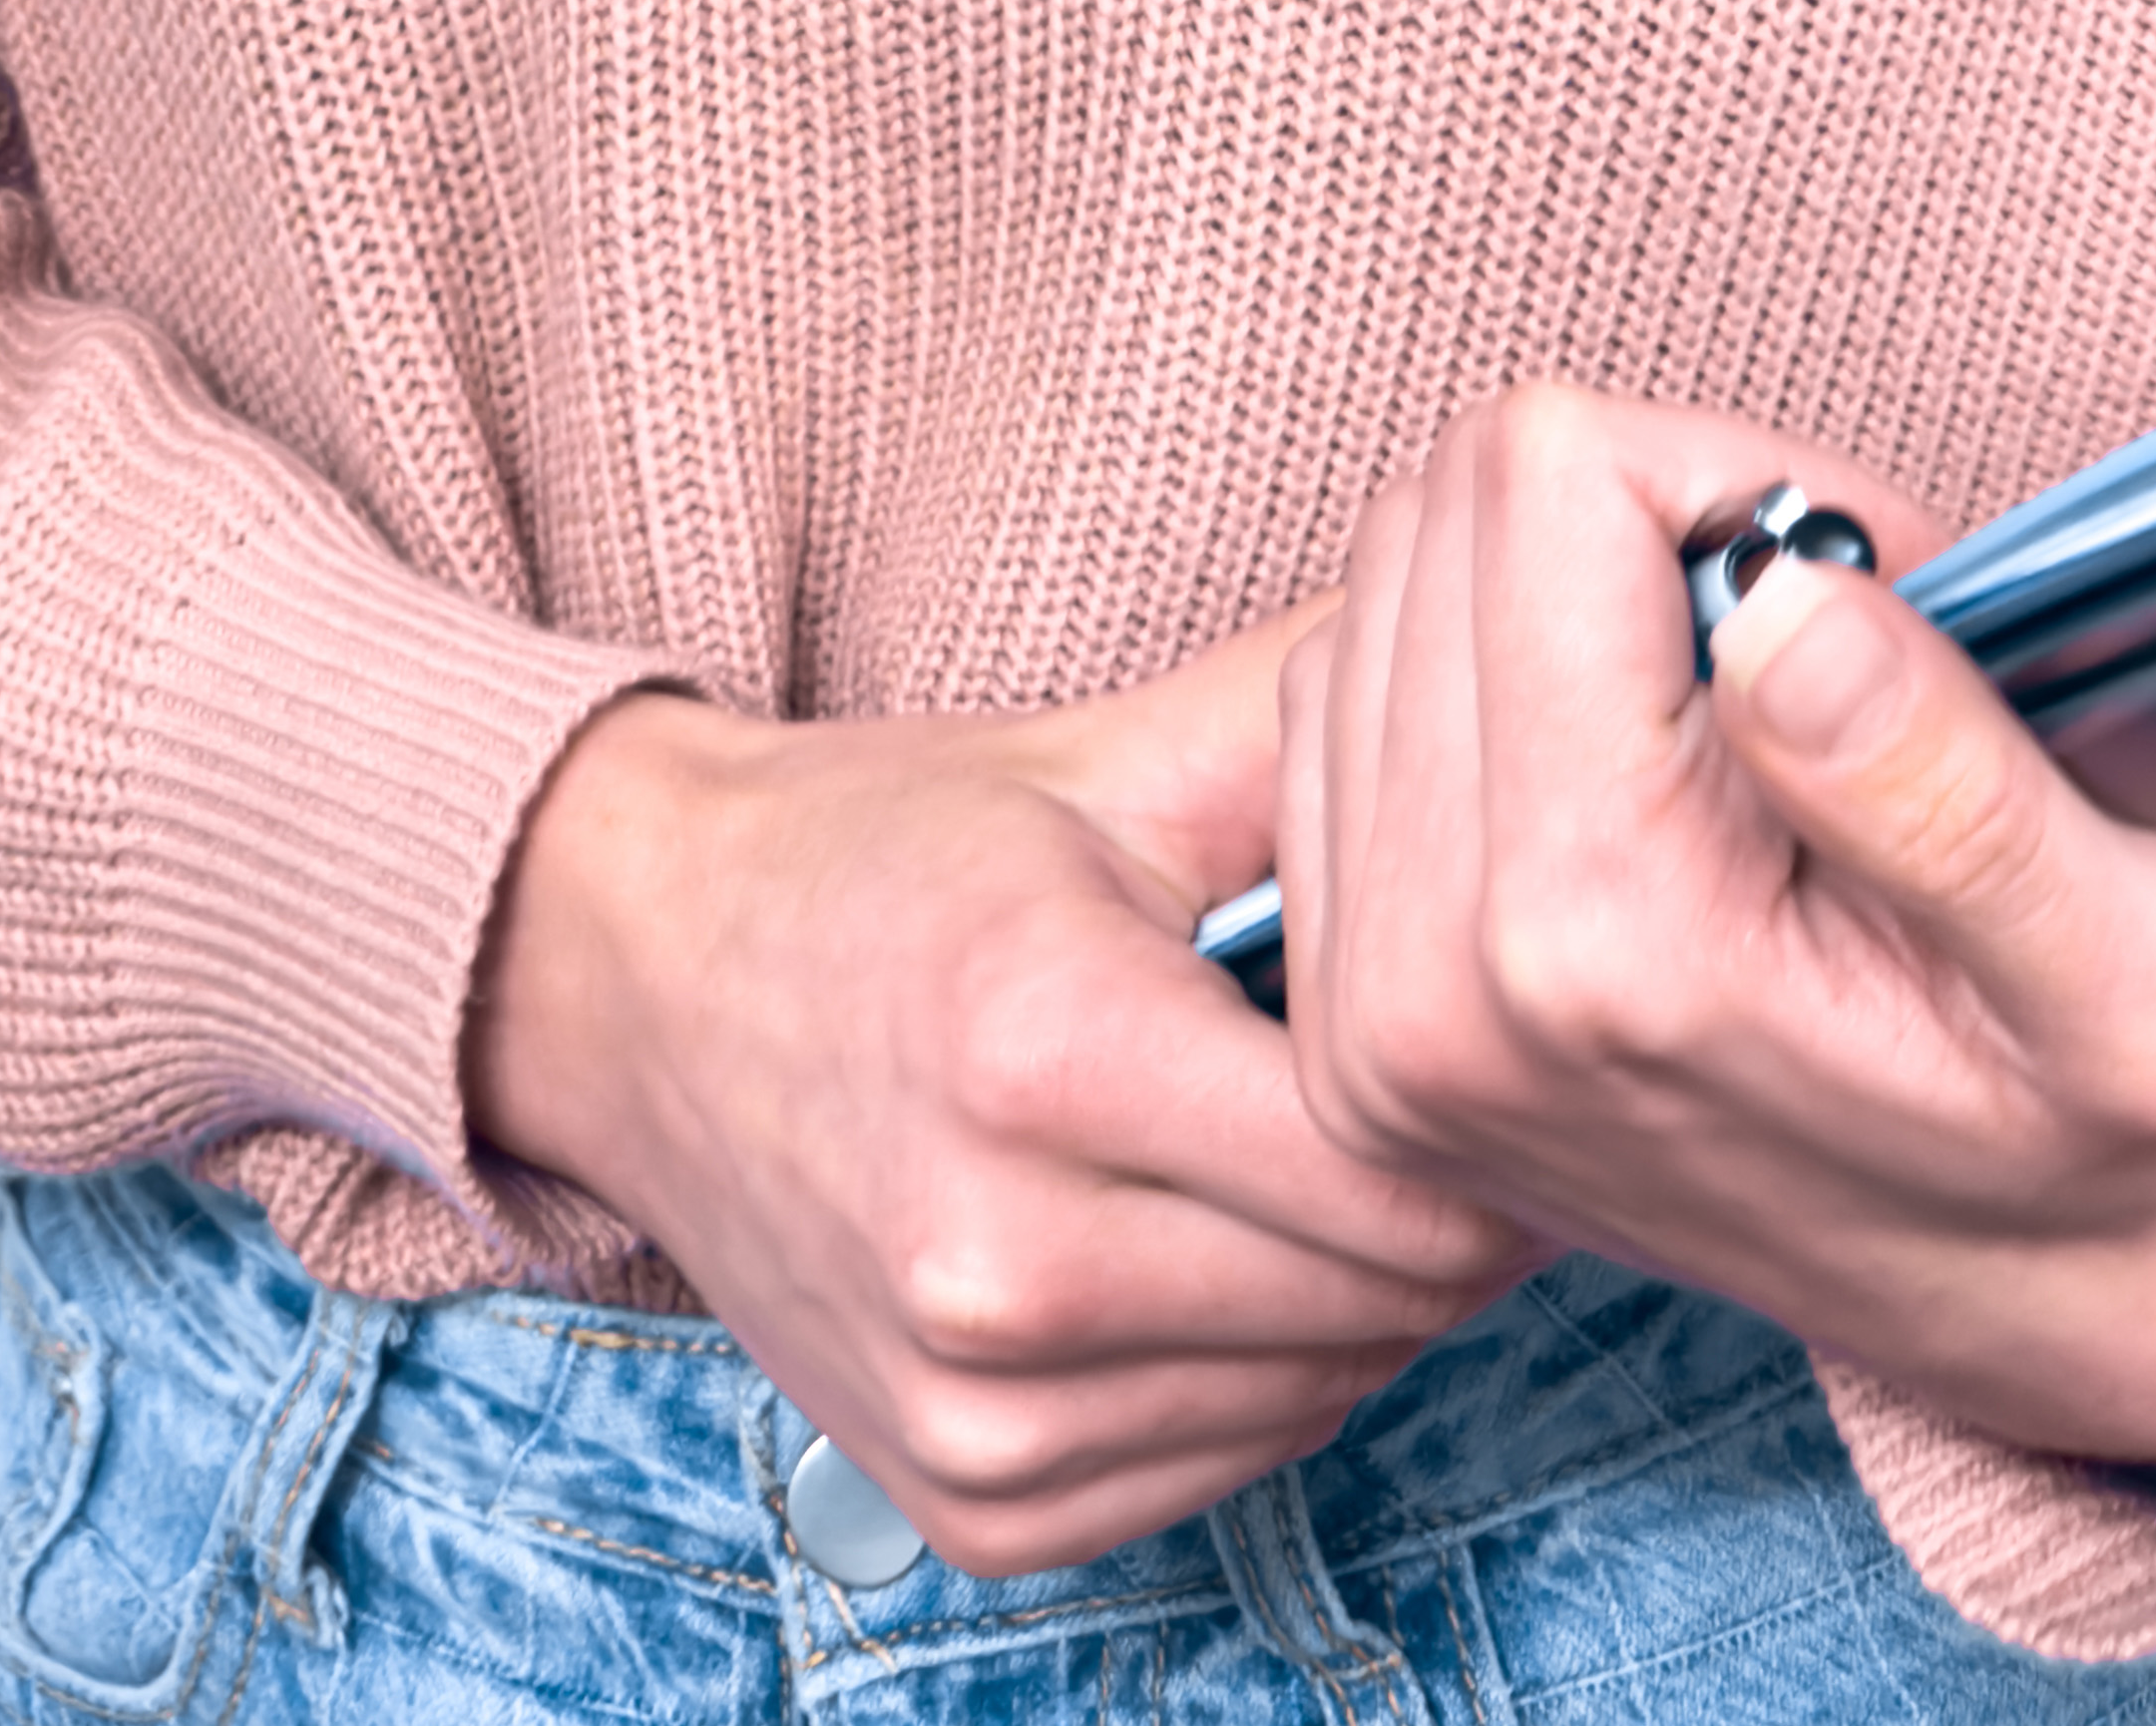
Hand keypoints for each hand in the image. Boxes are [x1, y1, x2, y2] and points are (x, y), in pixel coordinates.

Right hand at [465, 634, 1540, 1574]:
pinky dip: (1248, 1375)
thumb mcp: (1106, 763)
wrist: (637, 975)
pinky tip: (1201, 1254)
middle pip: (1372, 1301)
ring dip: (1347, 1297)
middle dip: (1434, 1206)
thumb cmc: (888, 852)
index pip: (1390, 1179)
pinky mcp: (963, 1502)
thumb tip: (1518, 653)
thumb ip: (1318, 721)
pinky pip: (1214, 1470)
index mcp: (1047, 1052)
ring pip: (1314, 1399)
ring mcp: (970, 1405)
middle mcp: (998, 1261)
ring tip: (1297, 1166)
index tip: (1487, 1048)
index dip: (1477, 1118)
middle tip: (1424, 1106)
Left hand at [1272, 389, 2155, 1467]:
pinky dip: (1486, 681)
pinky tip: (1634, 765)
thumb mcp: (2148, 977)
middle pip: (1448, 515)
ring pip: (1383, 591)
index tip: (1869, 601)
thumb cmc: (2133, 1134)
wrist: (2076, 1321)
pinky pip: (1343, 706)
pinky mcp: (1348, 1032)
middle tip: (1818, 657)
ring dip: (1555, 597)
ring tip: (1738, 721)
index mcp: (1608, 946)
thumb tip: (1785, 605)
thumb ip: (1953, 791)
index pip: (1549, 482)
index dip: (1741, 483)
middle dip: (1645, 527)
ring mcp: (1370, 1027)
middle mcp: (1433, 997)